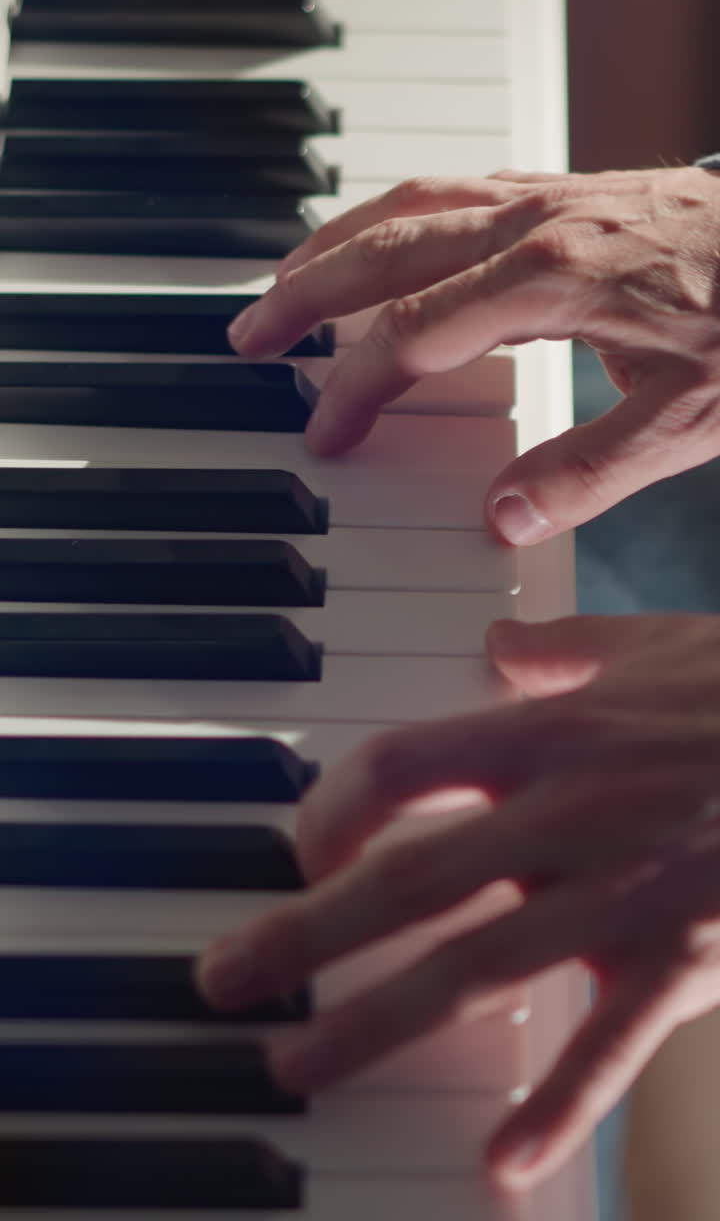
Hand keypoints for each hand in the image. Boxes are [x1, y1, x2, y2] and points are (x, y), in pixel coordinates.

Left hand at [197, 612, 719, 1186]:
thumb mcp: (655, 643)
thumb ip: (565, 646)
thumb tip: (501, 644)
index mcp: (553, 731)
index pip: (401, 765)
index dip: (330, 807)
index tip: (300, 844)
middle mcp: (570, 813)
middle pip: (409, 880)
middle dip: (306, 933)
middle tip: (225, 979)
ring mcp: (624, 895)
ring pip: (477, 969)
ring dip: (379, 1023)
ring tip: (301, 1062)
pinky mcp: (684, 958)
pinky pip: (610, 1046)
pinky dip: (554, 1107)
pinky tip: (500, 1163)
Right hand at [227, 167, 719, 543]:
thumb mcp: (688, 420)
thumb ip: (590, 473)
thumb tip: (503, 518)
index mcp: (549, 281)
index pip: (411, 336)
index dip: (355, 389)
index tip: (323, 434)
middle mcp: (531, 226)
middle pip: (382, 251)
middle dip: (304, 296)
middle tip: (248, 336)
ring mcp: (542, 198)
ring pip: (406, 205)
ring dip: (334, 244)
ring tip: (285, 284)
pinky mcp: (558, 190)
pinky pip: (446, 191)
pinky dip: (388, 217)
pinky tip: (376, 243)